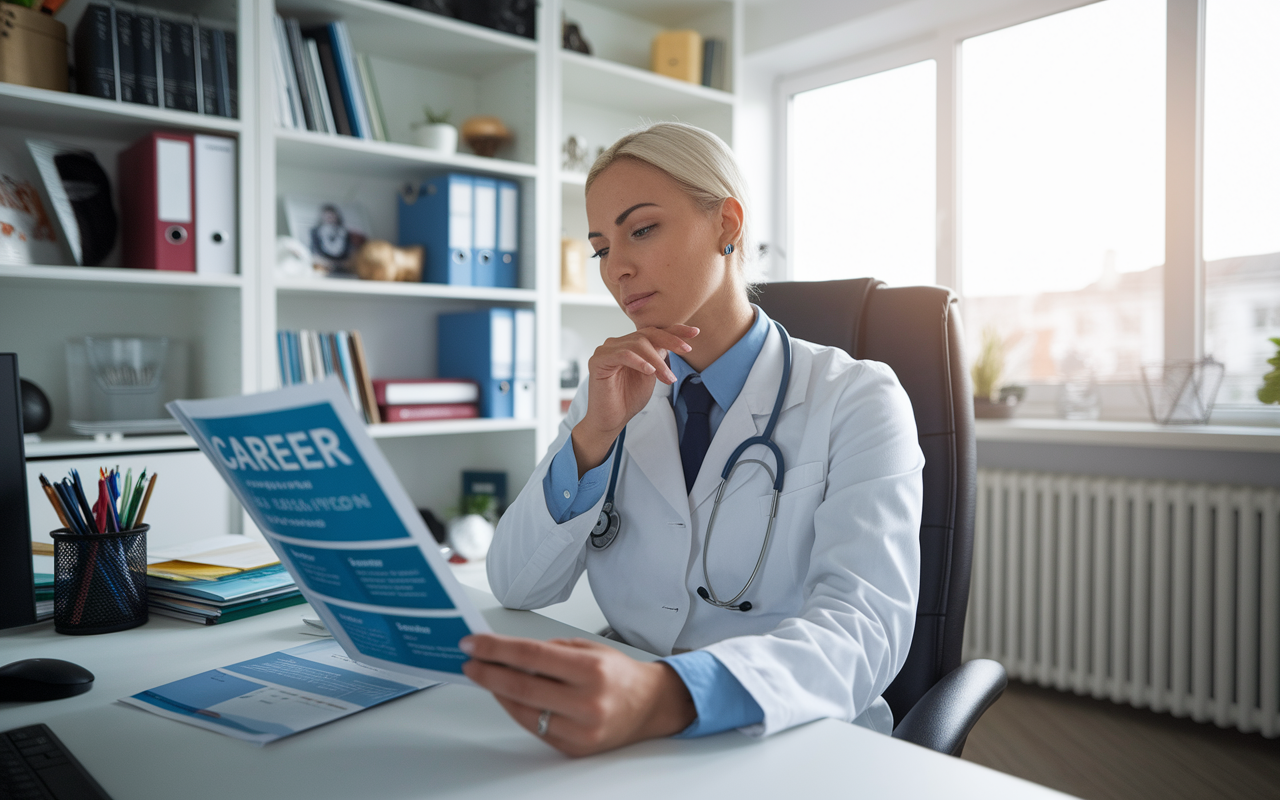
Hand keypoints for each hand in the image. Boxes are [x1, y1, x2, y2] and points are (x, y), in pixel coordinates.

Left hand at [460, 633, 695, 756]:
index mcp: (592, 669)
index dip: (496, 649)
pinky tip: (507, 695)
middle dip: (488, 672)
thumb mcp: (588, 649)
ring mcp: (580, 730)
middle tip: (471, 661)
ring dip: (497, 691)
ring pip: (523, 710)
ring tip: (485, 676)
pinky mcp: (574, 748)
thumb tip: (505, 652)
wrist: (649, 706)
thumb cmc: (618, 674)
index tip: (474, 644)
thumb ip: (548, 651)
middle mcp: (587, 702)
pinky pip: (533, 727)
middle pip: (521, 685)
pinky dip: (515, 709)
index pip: (531, 655)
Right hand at [573, 325, 697, 475]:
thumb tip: (673, 343)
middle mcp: (618, 343)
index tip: (695, 333)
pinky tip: (649, 371)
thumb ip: (658, 358)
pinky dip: (638, 361)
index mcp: (630, 345)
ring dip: (657, 361)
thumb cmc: (628, 399)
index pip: (654, 332)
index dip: (674, 331)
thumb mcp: (651, 376)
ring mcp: (606, 350)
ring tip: (667, 378)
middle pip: (647, 333)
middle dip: (670, 340)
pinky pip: (622, 354)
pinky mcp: (598, 360)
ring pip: (638, 344)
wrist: (612, 420)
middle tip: (686, 350)